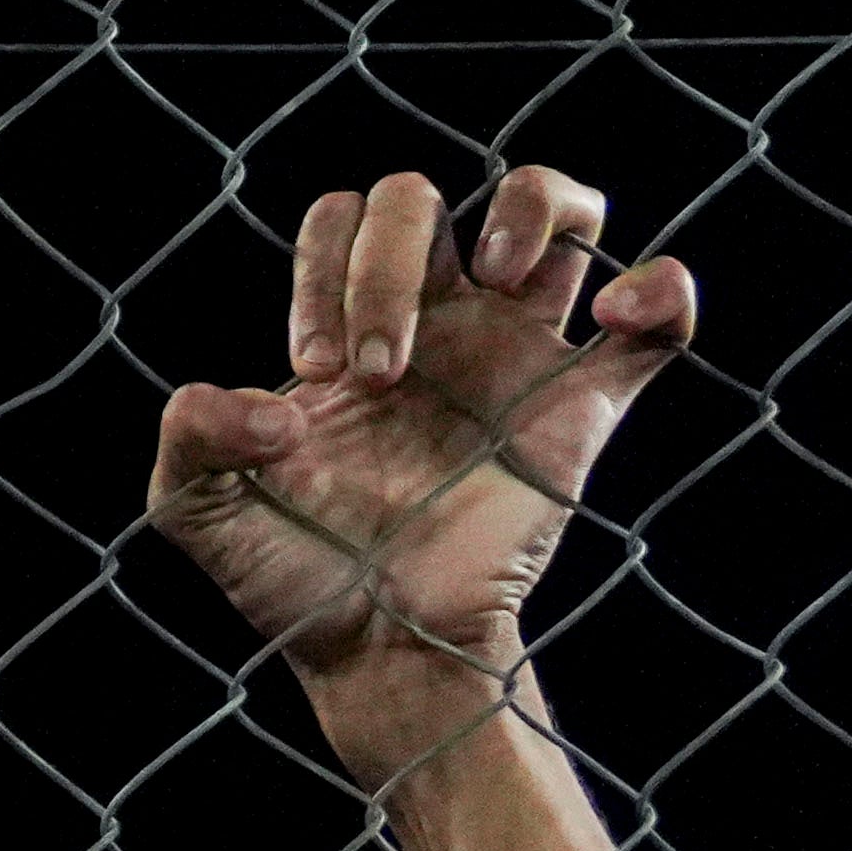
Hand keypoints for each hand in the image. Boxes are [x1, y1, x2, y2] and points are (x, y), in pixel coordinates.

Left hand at [146, 161, 697, 752]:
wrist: (376, 655)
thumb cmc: (293, 580)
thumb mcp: (195, 512)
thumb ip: (188, 439)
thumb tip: (262, 405)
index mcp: (356, 328)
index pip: (343, 217)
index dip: (325, 266)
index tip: (317, 371)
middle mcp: (439, 325)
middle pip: (427, 195)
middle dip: (391, 258)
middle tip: (381, 374)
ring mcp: (517, 358)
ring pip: (560, 212)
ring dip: (534, 206)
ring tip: (502, 276)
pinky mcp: (583, 410)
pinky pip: (660, 321)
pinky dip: (663, 288)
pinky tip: (616, 311)